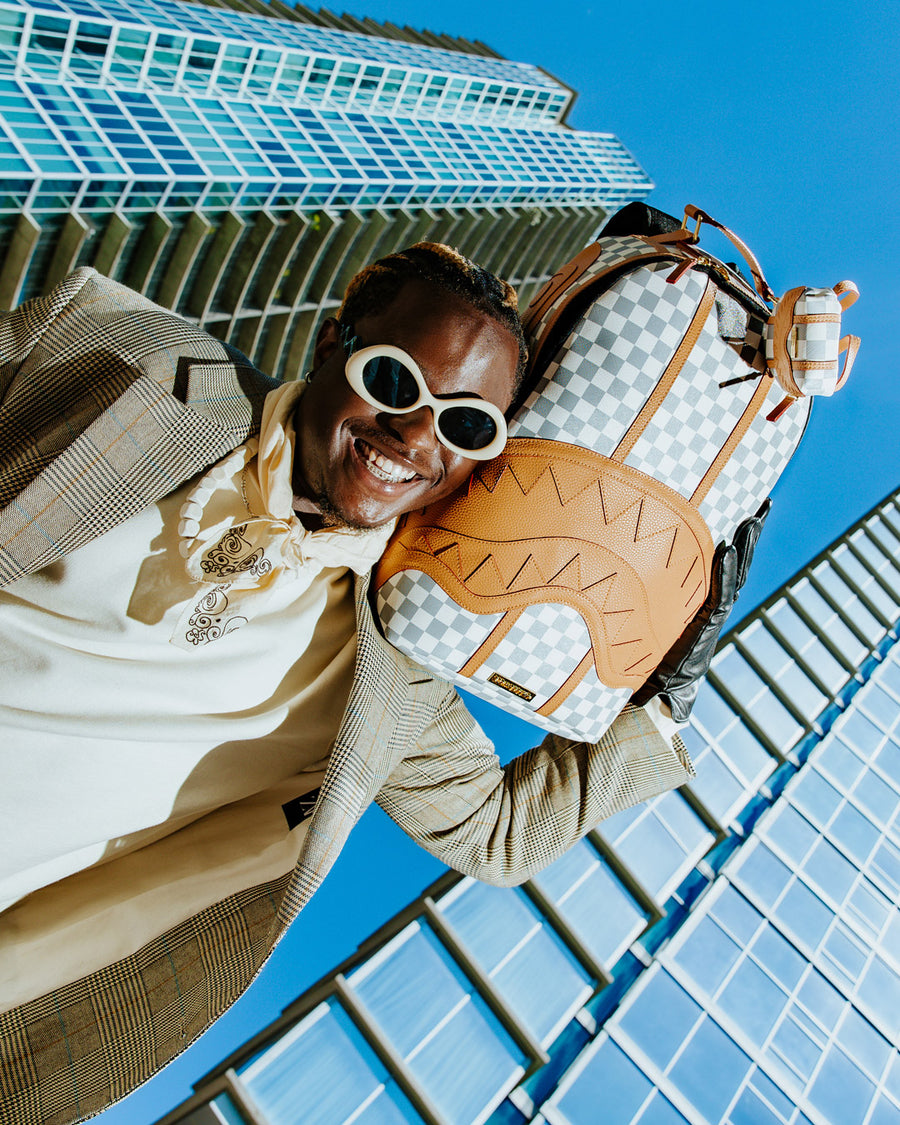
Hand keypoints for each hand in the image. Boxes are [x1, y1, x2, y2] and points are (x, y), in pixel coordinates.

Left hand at [633, 499, 770, 721]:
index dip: (741, 542)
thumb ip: (653, 612)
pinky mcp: (705, 626)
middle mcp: (714, 608)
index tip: (751, 512)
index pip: (728, 567)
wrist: (657, 697)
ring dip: (744, 546)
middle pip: (739, 565)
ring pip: (734, 576)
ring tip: (753, 519)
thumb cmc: (653, 666)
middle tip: (766, 505)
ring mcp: (712, 616)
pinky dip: (723, 571)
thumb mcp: (654, 629)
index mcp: (707, 605)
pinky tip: (727, 547)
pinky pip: (717, 593)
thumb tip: (628, 592)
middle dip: (751, 535)